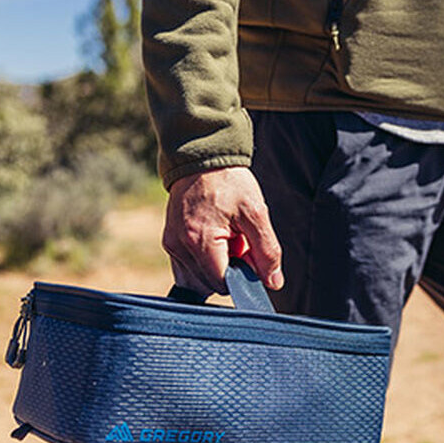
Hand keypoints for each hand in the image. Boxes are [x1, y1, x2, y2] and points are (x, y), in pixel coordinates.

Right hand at [162, 167, 283, 295]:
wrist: (203, 158)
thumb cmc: (230, 182)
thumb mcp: (256, 213)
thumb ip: (267, 251)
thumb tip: (274, 283)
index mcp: (200, 241)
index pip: (222, 284)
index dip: (242, 275)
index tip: (250, 254)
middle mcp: (180, 247)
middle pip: (210, 283)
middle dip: (230, 268)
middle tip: (239, 239)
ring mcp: (171, 245)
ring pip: (199, 278)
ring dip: (217, 265)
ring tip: (226, 236)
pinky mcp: (169, 241)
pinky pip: (188, 267)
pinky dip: (205, 260)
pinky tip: (214, 239)